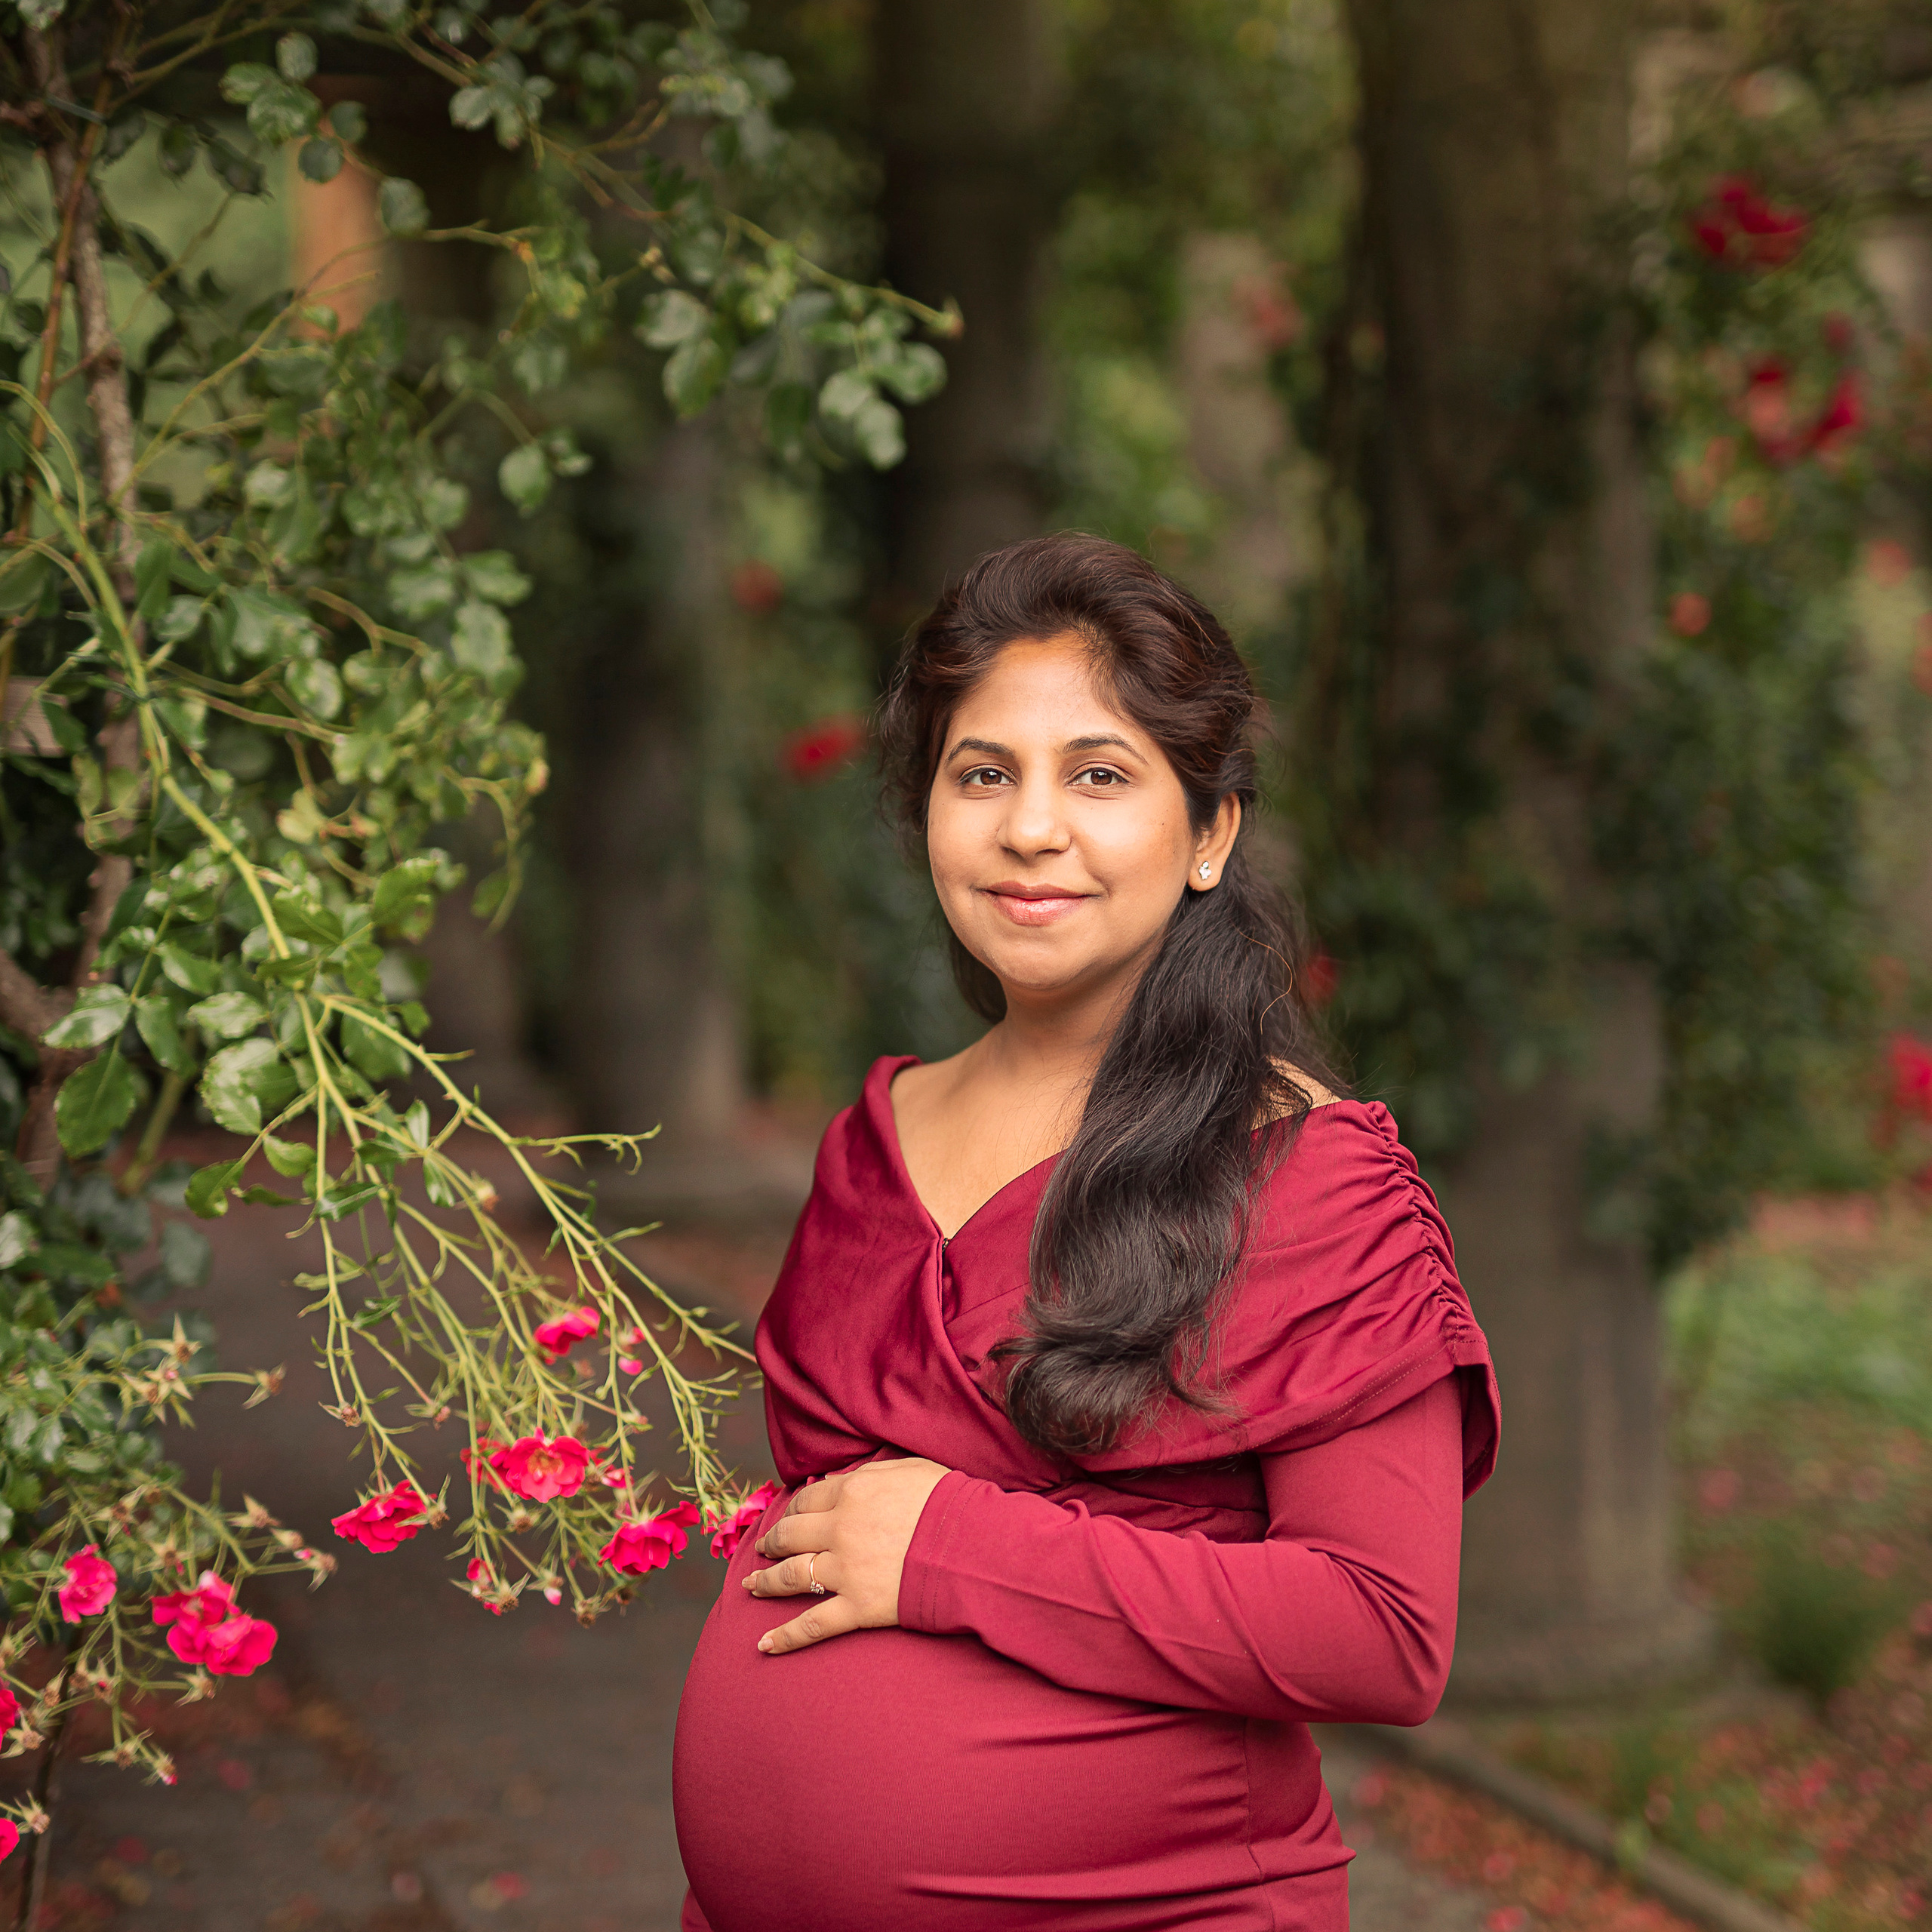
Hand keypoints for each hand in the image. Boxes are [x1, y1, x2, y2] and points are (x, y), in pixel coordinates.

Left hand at [743, 1456, 950, 1653]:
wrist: (975, 1547)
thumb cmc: (950, 1504)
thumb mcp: (910, 1470)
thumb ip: (871, 1474)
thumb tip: (844, 1479)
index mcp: (852, 1493)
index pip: (808, 1499)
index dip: (793, 1509)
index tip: (787, 1517)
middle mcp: (840, 1529)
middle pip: (791, 1535)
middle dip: (772, 1542)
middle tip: (763, 1549)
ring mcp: (845, 1571)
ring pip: (791, 1577)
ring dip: (766, 1582)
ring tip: (751, 1586)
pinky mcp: (857, 1608)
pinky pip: (812, 1625)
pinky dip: (785, 1637)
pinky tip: (763, 1644)